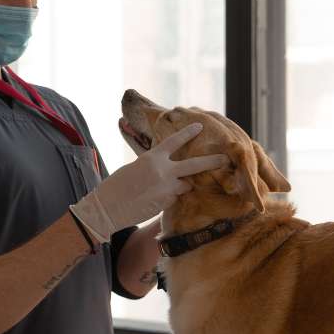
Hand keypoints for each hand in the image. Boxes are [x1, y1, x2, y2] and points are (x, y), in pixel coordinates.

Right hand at [69, 123, 228, 242]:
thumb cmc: (117, 185)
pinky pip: (174, 198)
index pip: (174, 141)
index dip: (188, 133)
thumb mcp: (135, 167)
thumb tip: (165, 165)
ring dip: (180, 185)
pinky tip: (152, 200)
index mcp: (152, 158)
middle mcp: (163, 171)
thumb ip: (153, 164)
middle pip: (194, 165)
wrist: (108, 207)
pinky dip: (168, 198)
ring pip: (185, 185)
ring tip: (160, 189)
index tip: (201, 126)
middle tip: (226, 158)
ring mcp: (167, 189)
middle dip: (212, 161)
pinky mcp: (166, 203)